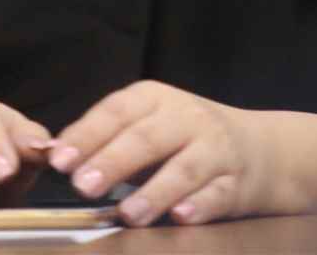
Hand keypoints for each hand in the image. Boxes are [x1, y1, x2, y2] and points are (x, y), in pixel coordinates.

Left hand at [49, 80, 267, 226]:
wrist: (264, 149)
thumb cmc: (189, 139)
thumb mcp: (150, 125)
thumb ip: (106, 140)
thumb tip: (52, 157)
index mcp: (157, 100)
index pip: (116, 112)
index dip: (86, 134)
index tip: (58, 160)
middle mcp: (187, 118)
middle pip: (146, 137)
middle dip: (112, 161)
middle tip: (82, 184)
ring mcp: (216, 148)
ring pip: (184, 168)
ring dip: (154, 191)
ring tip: (129, 213)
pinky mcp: (238, 181)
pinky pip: (218, 193)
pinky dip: (199, 205)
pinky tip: (181, 216)